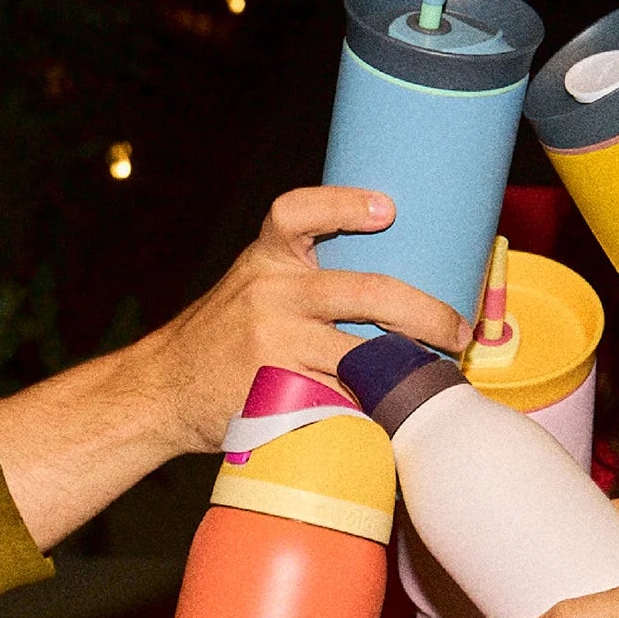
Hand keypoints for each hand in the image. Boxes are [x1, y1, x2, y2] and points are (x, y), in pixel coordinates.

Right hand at [0, 187, 470, 547]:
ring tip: (434, 377)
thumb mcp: (254, 285)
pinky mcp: (275, 393)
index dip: (344, 204)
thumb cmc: (225, 336)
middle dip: (424, 313)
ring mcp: (272, 347)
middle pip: (363, 292)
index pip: (298, 213)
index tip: (387, 208)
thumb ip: (305, 275)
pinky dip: (369, 408)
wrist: (163, 390)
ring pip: (361, 356)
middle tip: (456, 329)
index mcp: (266, 259)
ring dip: (405, 370)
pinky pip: (340, 401)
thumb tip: (394, 273)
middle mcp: (268, 295)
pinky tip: (390, 412)